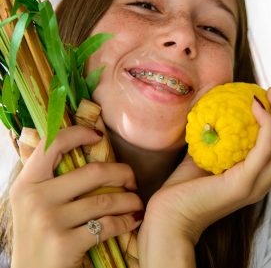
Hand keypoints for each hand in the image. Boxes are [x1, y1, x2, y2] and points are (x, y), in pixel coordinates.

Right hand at [10, 126, 143, 267]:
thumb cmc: (37, 237)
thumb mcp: (32, 204)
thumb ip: (49, 179)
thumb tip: (80, 144)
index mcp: (26, 184)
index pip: (52, 144)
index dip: (78, 133)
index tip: (98, 136)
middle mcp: (35, 199)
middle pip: (93, 172)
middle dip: (122, 172)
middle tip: (132, 179)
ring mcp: (49, 222)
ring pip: (106, 199)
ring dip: (130, 200)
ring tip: (137, 202)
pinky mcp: (64, 244)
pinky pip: (108, 225)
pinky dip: (127, 221)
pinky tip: (133, 220)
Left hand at [139, 86, 270, 243]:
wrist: (168, 216)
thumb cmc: (184, 185)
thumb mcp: (207, 153)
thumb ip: (218, 134)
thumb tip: (217, 102)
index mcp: (257, 176)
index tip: (269, 96)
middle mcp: (263, 181)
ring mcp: (256, 184)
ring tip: (268, 93)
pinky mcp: (244, 184)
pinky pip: (265, 150)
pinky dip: (267, 124)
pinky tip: (255, 106)